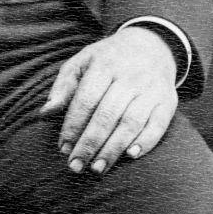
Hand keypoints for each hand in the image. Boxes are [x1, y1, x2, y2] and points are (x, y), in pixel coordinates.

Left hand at [40, 25, 178, 174]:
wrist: (152, 45)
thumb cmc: (108, 59)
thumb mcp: (82, 62)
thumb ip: (63, 87)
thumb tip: (44, 113)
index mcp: (104, 65)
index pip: (86, 100)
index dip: (73, 126)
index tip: (63, 148)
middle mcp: (130, 76)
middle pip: (107, 115)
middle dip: (90, 144)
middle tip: (76, 166)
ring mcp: (151, 89)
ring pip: (131, 122)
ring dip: (113, 148)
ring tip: (97, 168)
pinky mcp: (168, 101)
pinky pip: (158, 125)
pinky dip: (146, 141)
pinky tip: (130, 155)